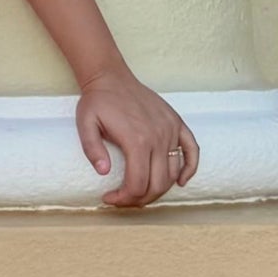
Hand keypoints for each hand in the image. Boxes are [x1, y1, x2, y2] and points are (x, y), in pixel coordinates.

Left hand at [75, 66, 198, 210]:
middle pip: (158, 184)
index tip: (109, 198)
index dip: (124, 199)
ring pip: (173, 172)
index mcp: (136, 140)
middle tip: (123, 199)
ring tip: (141, 192)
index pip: (137, 184)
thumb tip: (103, 172)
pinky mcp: (176, 123)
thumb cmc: (97, 101)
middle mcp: (158, 137)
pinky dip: (190, 168)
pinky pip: (192, 150)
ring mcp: (170, 130)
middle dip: (140, 199)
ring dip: (159, 189)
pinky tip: (180, 181)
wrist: (111, 77)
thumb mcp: (85, 124)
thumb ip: (92, 149)